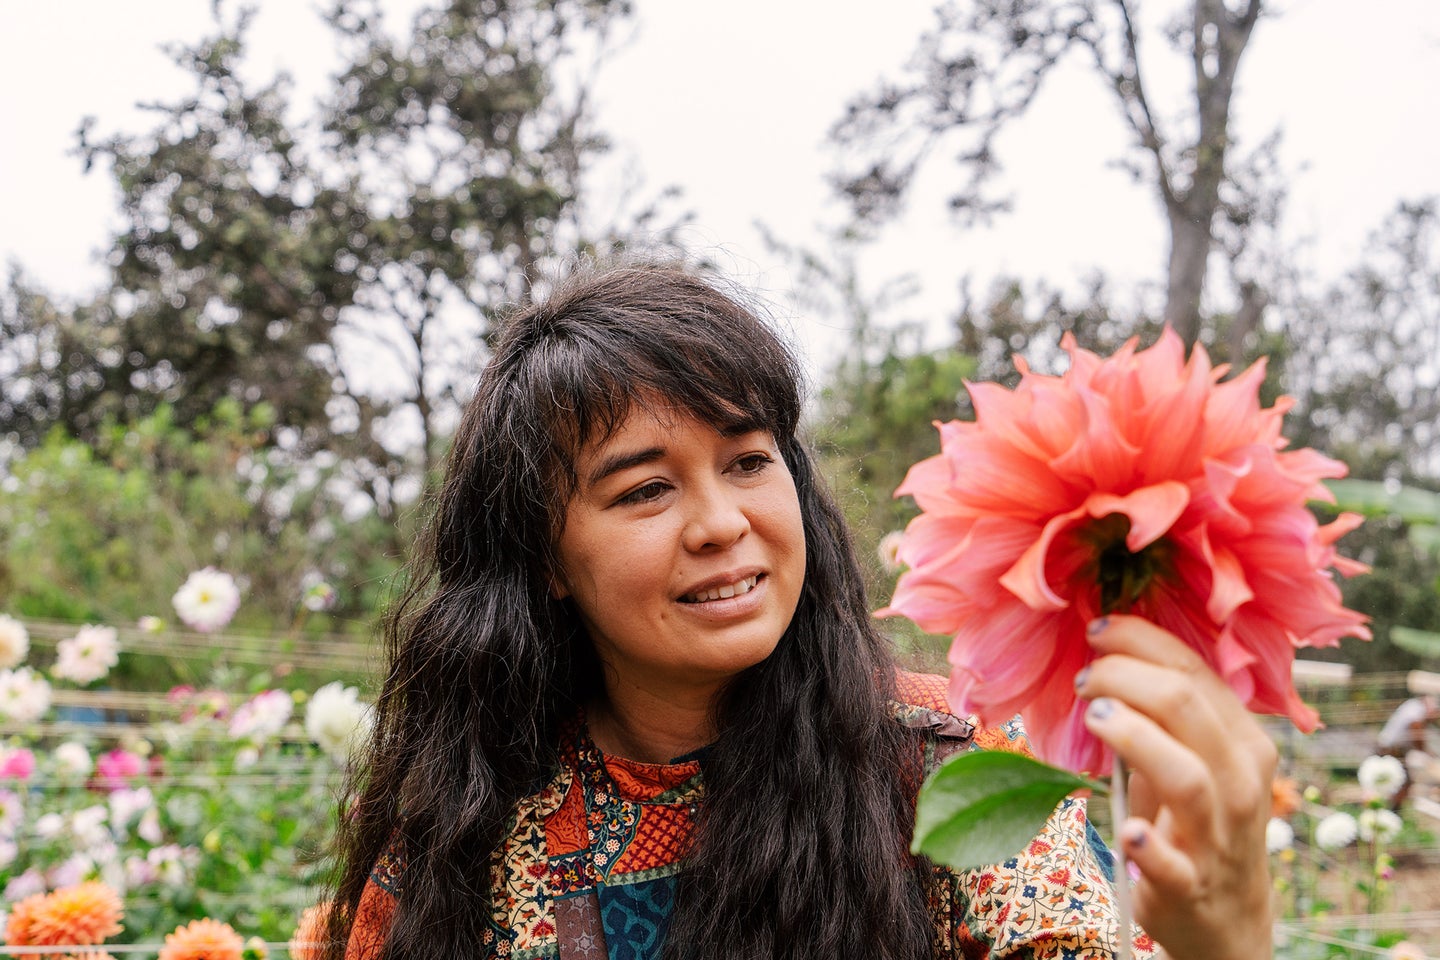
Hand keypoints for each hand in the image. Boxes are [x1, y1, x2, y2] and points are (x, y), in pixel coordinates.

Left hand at [1075, 615, 1276, 959]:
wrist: (1226, 919)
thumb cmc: (1198, 822)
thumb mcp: (1194, 759)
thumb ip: (1163, 712)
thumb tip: (1106, 648)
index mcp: (1244, 741)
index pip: (1195, 671)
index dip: (1141, 641)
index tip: (1096, 630)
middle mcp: (1240, 783)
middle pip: (1187, 708)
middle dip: (1126, 677)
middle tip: (1083, 678)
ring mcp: (1217, 837)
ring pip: (1186, 775)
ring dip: (1135, 739)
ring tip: (1095, 716)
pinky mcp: (1188, 887)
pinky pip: (1173, 864)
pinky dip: (1150, 846)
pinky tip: (1130, 832)